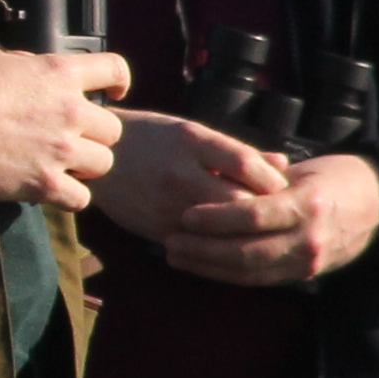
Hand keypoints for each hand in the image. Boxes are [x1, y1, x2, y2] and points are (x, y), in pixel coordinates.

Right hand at [0, 42, 129, 210]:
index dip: (118, 81)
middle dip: (94, 135)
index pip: (115, 70)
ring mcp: (62, 150)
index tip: (113, 93)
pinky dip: (70, 198)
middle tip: (71, 140)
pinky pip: (80, 199)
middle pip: (113, 129)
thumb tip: (9, 59)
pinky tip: (51, 191)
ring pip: (103, 164)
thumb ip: (10, 55)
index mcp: (60, 73)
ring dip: (85, 167)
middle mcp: (70, 111)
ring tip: (62, 167)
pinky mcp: (46, 184)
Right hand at [90, 108, 284, 245]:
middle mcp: (180, 171)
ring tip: (259, 232)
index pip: (246, 163)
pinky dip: (219, 246)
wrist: (94, 157)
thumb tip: (282, 163)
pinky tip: (232, 243)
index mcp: (192, 139)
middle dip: (263, 212)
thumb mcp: (191, 131)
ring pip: (220, 229)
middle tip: (278, 217)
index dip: (272, 180)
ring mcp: (167, 203)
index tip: (284, 188)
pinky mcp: (156, 228)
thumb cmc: (149, 138)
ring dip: (243, 233)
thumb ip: (236, 150)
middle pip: (238, 202)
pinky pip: (198, 244)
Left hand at [164, 149, 378, 285]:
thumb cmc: (336, 176)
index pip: (254, 215)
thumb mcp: (303, 170)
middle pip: (246, 252)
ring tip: (177, 256)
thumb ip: (263, 178)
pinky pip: (260, 279)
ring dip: (208, 267)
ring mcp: (308, 261)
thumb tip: (215, 177)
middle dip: (203, 250)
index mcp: (308, 204)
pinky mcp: (305, 276)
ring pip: (249, 272)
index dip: (215, 219)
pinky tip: (203, 266)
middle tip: (169, 241)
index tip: (184, 215)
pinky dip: (228, 275)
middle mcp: (309, 238)